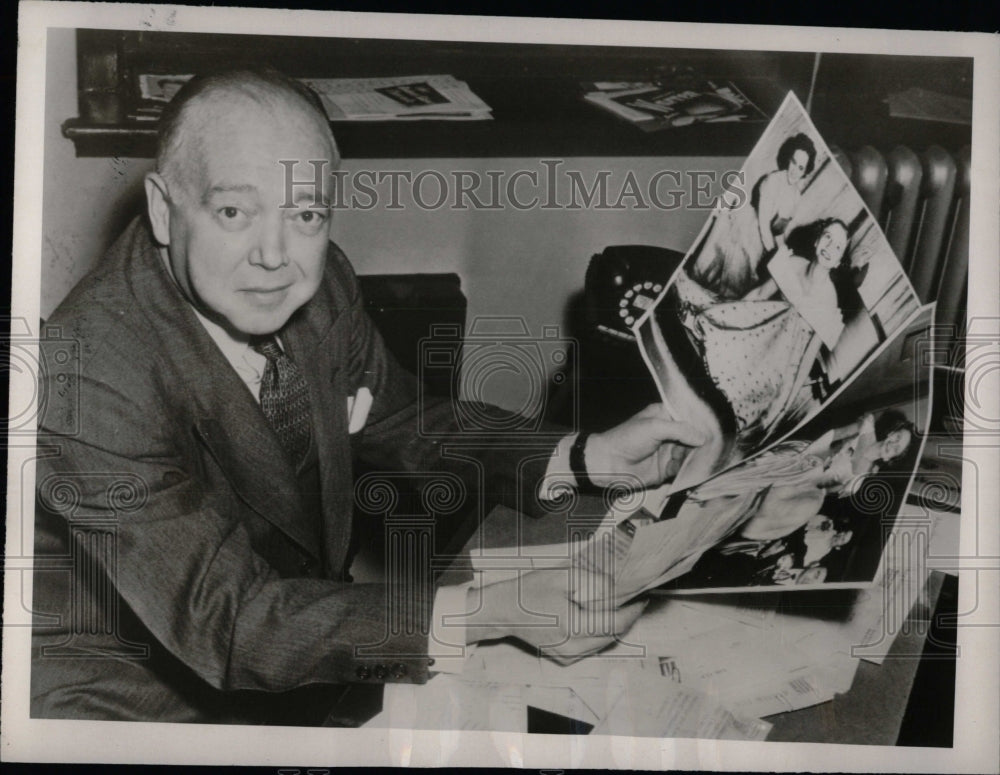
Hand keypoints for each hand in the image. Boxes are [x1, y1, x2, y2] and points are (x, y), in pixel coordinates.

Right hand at [465, 568, 646, 663]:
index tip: (642, 595)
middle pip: (613, 635)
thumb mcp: (562, 576)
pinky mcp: (565, 659)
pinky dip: (601, 634)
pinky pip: (592, 648)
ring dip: (616, 626)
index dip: (633, 610)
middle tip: (635, 598)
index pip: (615, 623)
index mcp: (572, 626)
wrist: (504, 611)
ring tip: (621, 606)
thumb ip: (592, 581)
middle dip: (628, 617)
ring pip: (605, 643)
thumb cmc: (531, 591)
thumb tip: (617, 588)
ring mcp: (568, 656)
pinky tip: (599, 618)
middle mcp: (572, 647)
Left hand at [583, 404, 706, 488]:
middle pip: (693, 437)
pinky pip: (682, 469)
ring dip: (697, 457)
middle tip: (718, 445)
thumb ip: (680, 430)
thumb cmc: (627, 438)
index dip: (702, 421)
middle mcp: (669, 433)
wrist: (608, 463)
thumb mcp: (654, 427)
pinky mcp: (666, 470)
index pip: (688, 416)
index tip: (718, 426)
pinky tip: (695, 469)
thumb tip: (703, 438)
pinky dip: (688, 470)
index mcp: (664, 416)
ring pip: (690, 454)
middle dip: (703, 441)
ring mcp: (668, 452)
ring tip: (708, 458)